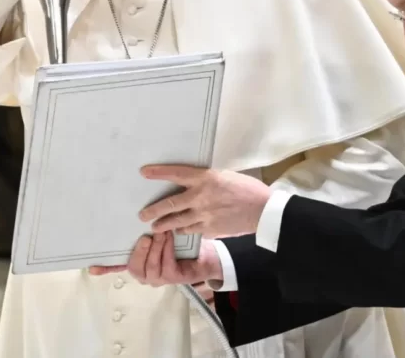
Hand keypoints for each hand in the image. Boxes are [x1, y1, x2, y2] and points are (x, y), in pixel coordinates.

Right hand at [88, 233, 221, 287]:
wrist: (206, 254)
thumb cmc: (180, 243)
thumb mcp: (161, 234)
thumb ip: (147, 229)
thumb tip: (134, 211)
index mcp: (139, 263)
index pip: (118, 267)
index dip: (105, 268)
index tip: (91, 267)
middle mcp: (145, 274)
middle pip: (133, 267)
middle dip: (139, 252)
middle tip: (146, 236)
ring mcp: (158, 278)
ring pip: (150, 267)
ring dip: (156, 248)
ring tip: (161, 233)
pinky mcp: (173, 278)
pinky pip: (166, 264)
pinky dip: (168, 249)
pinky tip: (171, 237)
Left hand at [139, 165, 271, 237]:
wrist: (262, 209)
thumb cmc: (247, 189)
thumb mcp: (225, 176)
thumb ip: (207, 181)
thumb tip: (194, 183)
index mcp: (205, 178)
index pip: (176, 173)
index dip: (158, 173)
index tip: (144, 172)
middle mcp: (200, 196)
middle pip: (170, 204)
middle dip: (153, 210)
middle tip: (142, 215)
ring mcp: (203, 215)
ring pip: (176, 222)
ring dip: (163, 225)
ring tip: (155, 228)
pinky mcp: (209, 229)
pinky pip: (191, 230)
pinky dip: (183, 231)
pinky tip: (178, 232)